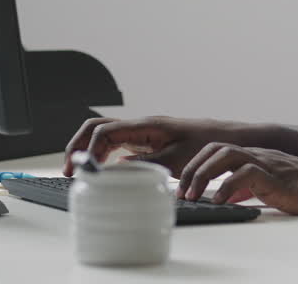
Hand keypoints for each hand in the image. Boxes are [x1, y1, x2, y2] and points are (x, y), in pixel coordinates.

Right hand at [61, 116, 238, 176]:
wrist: (227, 138)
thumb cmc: (207, 145)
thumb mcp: (176, 160)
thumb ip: (145, 165)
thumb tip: (116, 172)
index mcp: (147, 125)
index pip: (106, 132)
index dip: (90, 150)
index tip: (85, 170)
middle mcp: (141, 125)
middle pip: (97, 127)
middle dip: (78, 144)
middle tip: (69, 169)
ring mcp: (143, 132)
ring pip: (104, 133)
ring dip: (88, 147)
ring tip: (78, 169)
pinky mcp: (147, 140)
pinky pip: (116, 142)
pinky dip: (102, 152)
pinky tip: (101, 169)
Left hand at [176, 143, 297, 215]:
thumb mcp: (268, 186)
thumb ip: (247, 186)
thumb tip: (225, 194)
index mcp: (254, 156)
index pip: (217, 150)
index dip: (195, 164)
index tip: (182, 186)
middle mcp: (257, 155)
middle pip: (216, 148)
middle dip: (192, 169)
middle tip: (181, 193)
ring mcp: (266, 163)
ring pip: (227, 155)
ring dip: (204, 175)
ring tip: (194, 196)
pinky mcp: (275, 176)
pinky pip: (246, 174)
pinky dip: (227, 186)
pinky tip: (219, 201)